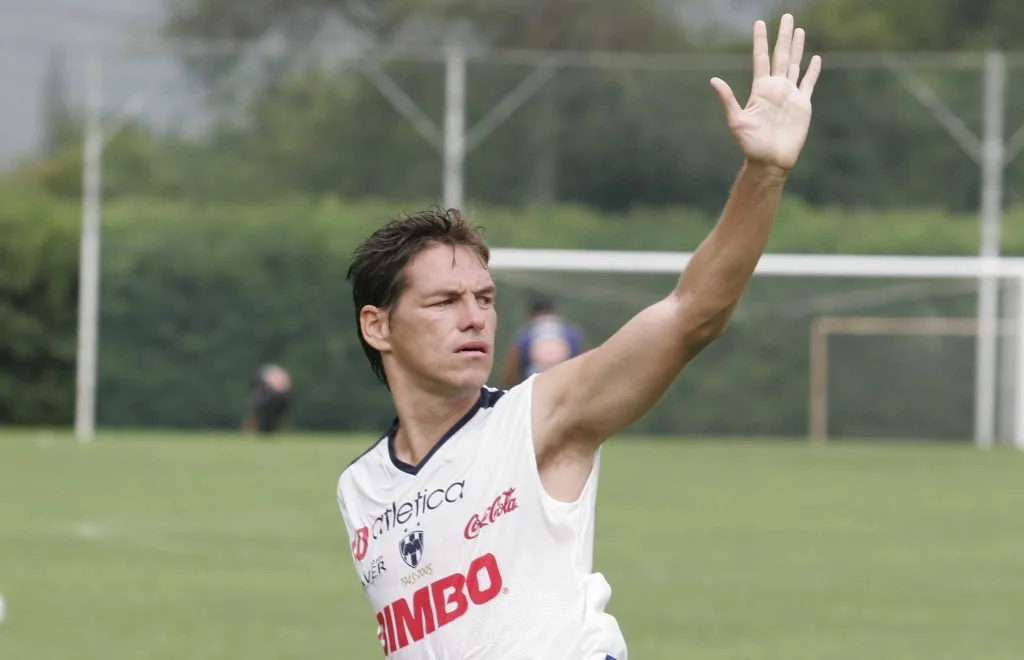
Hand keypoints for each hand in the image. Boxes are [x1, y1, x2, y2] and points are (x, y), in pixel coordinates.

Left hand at [710, 14, 821, 172]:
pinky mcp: (802, 105)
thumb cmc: (751, 145)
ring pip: (795, 64)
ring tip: (799, 30)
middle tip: (786, 16)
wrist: (770, 161)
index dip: (760, 41)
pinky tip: (815, 58)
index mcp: (761, 89)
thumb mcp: (737, 121)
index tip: (759, 23)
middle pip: (781, 56)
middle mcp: (776, 88)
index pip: (761, 58)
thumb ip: (727, 100)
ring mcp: (790, 95)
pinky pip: (809, 83)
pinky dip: (813, 71)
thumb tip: (713, 80)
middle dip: (783, 36)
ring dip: (797, 47)